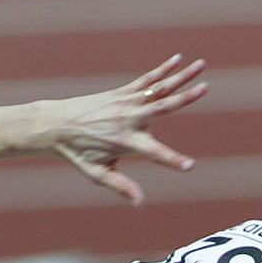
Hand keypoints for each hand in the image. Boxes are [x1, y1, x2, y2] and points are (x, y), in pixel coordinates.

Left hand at [49, 55, 207, 204]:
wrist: (55, 124)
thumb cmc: (77, 152)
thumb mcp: (96, 173)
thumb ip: (120, 185)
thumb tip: (140, 202)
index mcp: (125, 141)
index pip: (154, 153)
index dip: (172, 160)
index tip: (189, 166)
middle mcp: (128, 119)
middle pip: (163, 106)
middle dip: (185, 98)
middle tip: (206, 88)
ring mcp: (126, 102)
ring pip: (159, 88)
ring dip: (182, 76)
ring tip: (201, 64)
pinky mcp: (121, 93)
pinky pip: (147, 80)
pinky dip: (163, 70)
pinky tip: (178, 60)